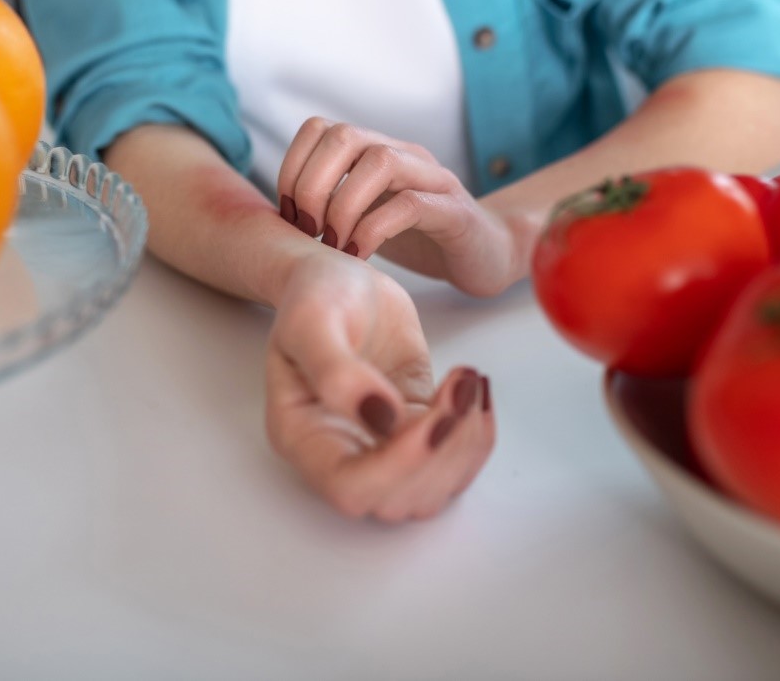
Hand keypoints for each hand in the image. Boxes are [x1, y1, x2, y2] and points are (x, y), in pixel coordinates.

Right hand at [265, 251, 494, 521]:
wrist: (342, 280)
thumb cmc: (316, 295)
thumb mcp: (313, 319)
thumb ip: (335, 370)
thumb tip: (377, 417)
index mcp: (302, 435)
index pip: (350, 486)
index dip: (399, 467)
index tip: (437, 416)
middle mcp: (340, 454)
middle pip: (397, 498)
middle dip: (443, 450)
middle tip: (463, 385)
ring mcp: (381, 448)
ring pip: (432, 489)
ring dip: (466, 443)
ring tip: (470, 381)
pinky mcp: (416, 431)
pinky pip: (453, 460)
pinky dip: (478, 434)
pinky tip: (477, 389)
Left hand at [277, 118, 525, 296]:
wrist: (488, 254)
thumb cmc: (420, 238)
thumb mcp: (366, 214)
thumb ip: (330, 203)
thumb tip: (277, 215)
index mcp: (375, 151)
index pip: (319, 129)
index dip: (293, 168)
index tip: (288, 216)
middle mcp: (403, 154)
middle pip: (345, 136)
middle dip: (313, 185)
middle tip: (307, 231)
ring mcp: (432, 179)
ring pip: (379, 163)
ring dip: (343, 207)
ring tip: (334, 245)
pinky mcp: (455, 211)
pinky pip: (411, 205)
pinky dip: (375, 230)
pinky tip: (361, 256)